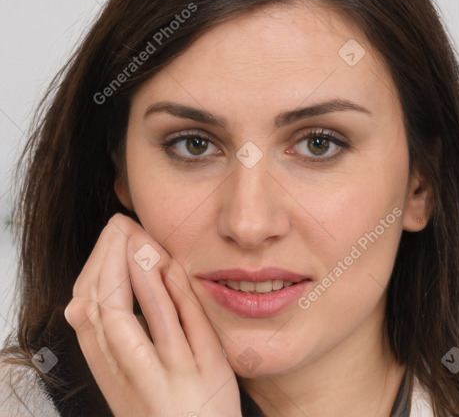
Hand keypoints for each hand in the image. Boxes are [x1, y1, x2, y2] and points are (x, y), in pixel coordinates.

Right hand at [64, 213, 241, 416]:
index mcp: (112, 375)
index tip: (108, 239)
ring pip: (139, 320)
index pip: (86, 316)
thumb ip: (120, 339)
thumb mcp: (133, 380)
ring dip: (134, 274)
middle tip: (119, 226)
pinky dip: (175, 294)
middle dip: (108, 262)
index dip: (94, 272)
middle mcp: (133, 377)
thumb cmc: (167, 409)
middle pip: (104, 313)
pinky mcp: (205, 375)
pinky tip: (172, 266)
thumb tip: (103, 288)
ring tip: (136, 237)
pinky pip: (187, 328)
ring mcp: (169, 377)